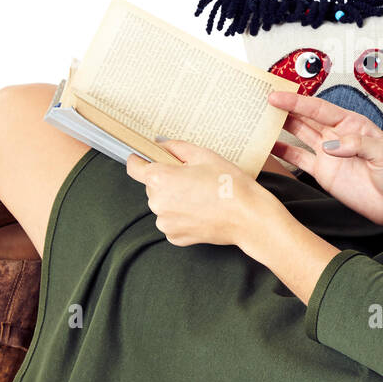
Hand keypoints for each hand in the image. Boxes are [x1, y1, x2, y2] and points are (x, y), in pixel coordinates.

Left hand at [125, 140, 263, 246]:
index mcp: (160, 179)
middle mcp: (157, 202)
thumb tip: (161, 144)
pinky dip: (182, 216)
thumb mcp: (204, 155)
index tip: (144, 158)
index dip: (140, 160)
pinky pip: (172, 221)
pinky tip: (201, 211)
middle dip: (168, 180)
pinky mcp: (175, 237)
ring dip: (175, 199)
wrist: (248, 217)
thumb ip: (176, 147)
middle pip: (152, 186)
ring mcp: (165, 222)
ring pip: (163, 204)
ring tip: (201, 196)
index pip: (134, 167)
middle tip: (193, 178)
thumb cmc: (230, 185)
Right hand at [266, 89, 382, 233]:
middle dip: (284, 108)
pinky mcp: (323, 173)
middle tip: (260, 100)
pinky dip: (283, 153)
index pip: (319, 109)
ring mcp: (328, 154)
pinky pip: (299, 160)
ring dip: (280, 126)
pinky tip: (268, 146)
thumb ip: (358, 145)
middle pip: (305, 118)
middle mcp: (337, 135)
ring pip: (299, 135)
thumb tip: (331, 146)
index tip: (277, 96)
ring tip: (258, 119)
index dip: (297, 102)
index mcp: (352, 124)